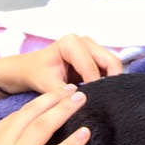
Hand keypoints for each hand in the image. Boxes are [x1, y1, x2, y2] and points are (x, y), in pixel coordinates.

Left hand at [0, 34, 122, 101]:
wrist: (31, 69)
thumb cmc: (37, 74)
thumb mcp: (48, 86)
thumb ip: (65, 94)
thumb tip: (82, 102)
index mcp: (71, 44)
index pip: (93, 67)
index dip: (96, 86)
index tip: (93, 102)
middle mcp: (85, 42)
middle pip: (111, 62)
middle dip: (111, 82)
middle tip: (107, 101)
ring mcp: (93, 48)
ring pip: (114, 65)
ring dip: (111, 82)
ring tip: (105, 98)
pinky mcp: (96, 57)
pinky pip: (110, 68)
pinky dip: (109, 81)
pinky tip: (103, 93)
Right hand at [0, 84, 89, 144]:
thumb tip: (11, 140)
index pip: (18, 115)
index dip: (39, 102)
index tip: (56, 92)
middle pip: (31, 115)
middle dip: (53, 98)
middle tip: (72, 88)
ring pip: (42, 128)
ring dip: (63, 110)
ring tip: (81, 98)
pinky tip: (85, 133)